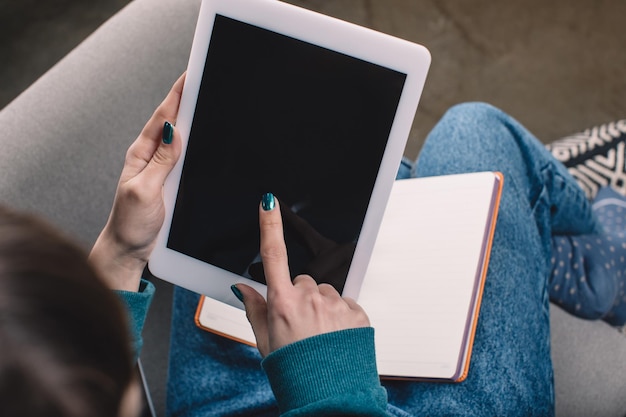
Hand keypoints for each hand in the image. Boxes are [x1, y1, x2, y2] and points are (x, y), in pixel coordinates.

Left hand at [89, 73, 184, 290]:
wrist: (128, 250)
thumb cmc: (131, 224)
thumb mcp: (146, 190)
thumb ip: (161, 161)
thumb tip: (174, 131)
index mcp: (141, 155)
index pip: (163, 118)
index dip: (177, 96)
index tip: (191, 76)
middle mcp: (150, 158)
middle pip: (171, 122)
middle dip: (186, 99)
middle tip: (202, 79)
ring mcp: (160, 169)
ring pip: (179, 138)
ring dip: (190, 118)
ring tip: (204, 99)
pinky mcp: (168, 182)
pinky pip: (183, 155)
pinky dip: (192, 141)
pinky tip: (201, 137)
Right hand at [236, 194, 369, 356]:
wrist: (330, 395)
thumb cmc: (295, 372)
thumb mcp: (266, 343)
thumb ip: (254, 310)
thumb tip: (242, 288)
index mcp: (283, 303)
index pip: (273, 255)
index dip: (270, 225)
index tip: (268, 201)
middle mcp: (310, 298)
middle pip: (303, 281)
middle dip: (300, 296)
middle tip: (300, 325)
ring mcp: (336, 304)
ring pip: (325, 293)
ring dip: (322, 307)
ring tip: (320, 335)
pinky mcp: (357, 312)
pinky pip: (345, 304)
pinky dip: (340, 316)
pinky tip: (335, 337)